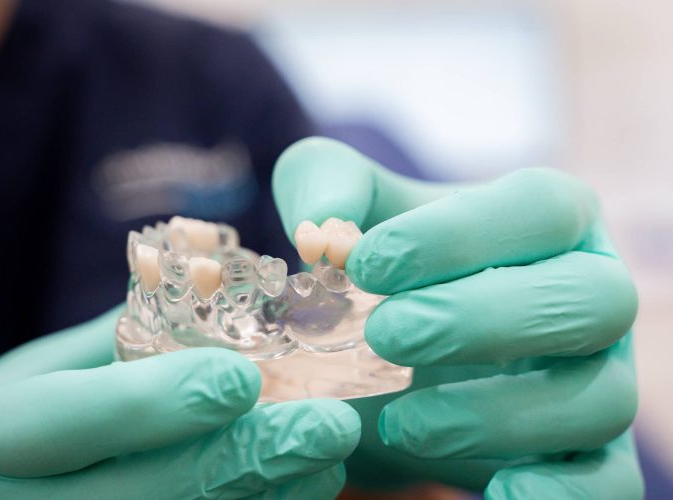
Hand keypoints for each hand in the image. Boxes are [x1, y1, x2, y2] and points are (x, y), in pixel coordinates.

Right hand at [0, 306, 359, 498]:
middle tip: (330, 427)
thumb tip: (198, 292)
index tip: (243, 376)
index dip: (153, 402)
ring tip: (326, 467)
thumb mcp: (17, 383)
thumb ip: (99, 347)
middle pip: (138, 495)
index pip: (63, 420)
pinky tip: (289, 499)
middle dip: (242, 461)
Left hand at [273, 137, 641, 498]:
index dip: (457, 234)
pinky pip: (607, 481)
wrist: (406, 343)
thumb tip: (319, 232)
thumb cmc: (391, 265)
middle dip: (483, 319)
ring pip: (601, 399)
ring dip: (499, 415)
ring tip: (401, 420)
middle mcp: (591, 291)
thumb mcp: (354, 212)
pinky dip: (558, 494)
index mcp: (551, 220)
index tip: (367, 264)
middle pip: (591, 299)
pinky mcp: (589, 450)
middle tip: (387, 335)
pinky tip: (495, 492)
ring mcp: (600, 375)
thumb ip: (325, 186)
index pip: (540, 208)